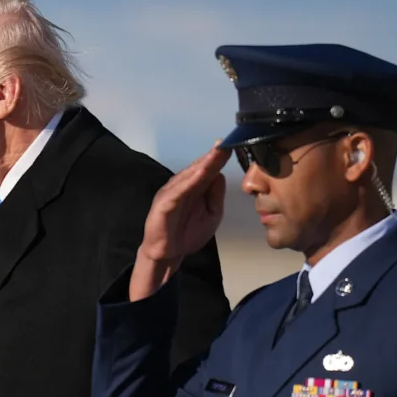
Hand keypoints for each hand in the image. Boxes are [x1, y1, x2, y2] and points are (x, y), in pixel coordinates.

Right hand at [129, 141, 230, 300]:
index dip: (219, 158)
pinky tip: (200, 173)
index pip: (208, 169)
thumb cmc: (187, 234)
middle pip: (199, 167)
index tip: (233, 144)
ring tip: (217, 151)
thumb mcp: (212, 214)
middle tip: (227, 142)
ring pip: (190, 175)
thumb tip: (220, 175)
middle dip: (213, 155)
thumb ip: (216, 196)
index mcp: (194, 188)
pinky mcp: (163, 204)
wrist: (168, 254)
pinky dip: (189, 181)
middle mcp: (182, 186)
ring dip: (203, 163)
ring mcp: (171, 193)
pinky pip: (178, 191)